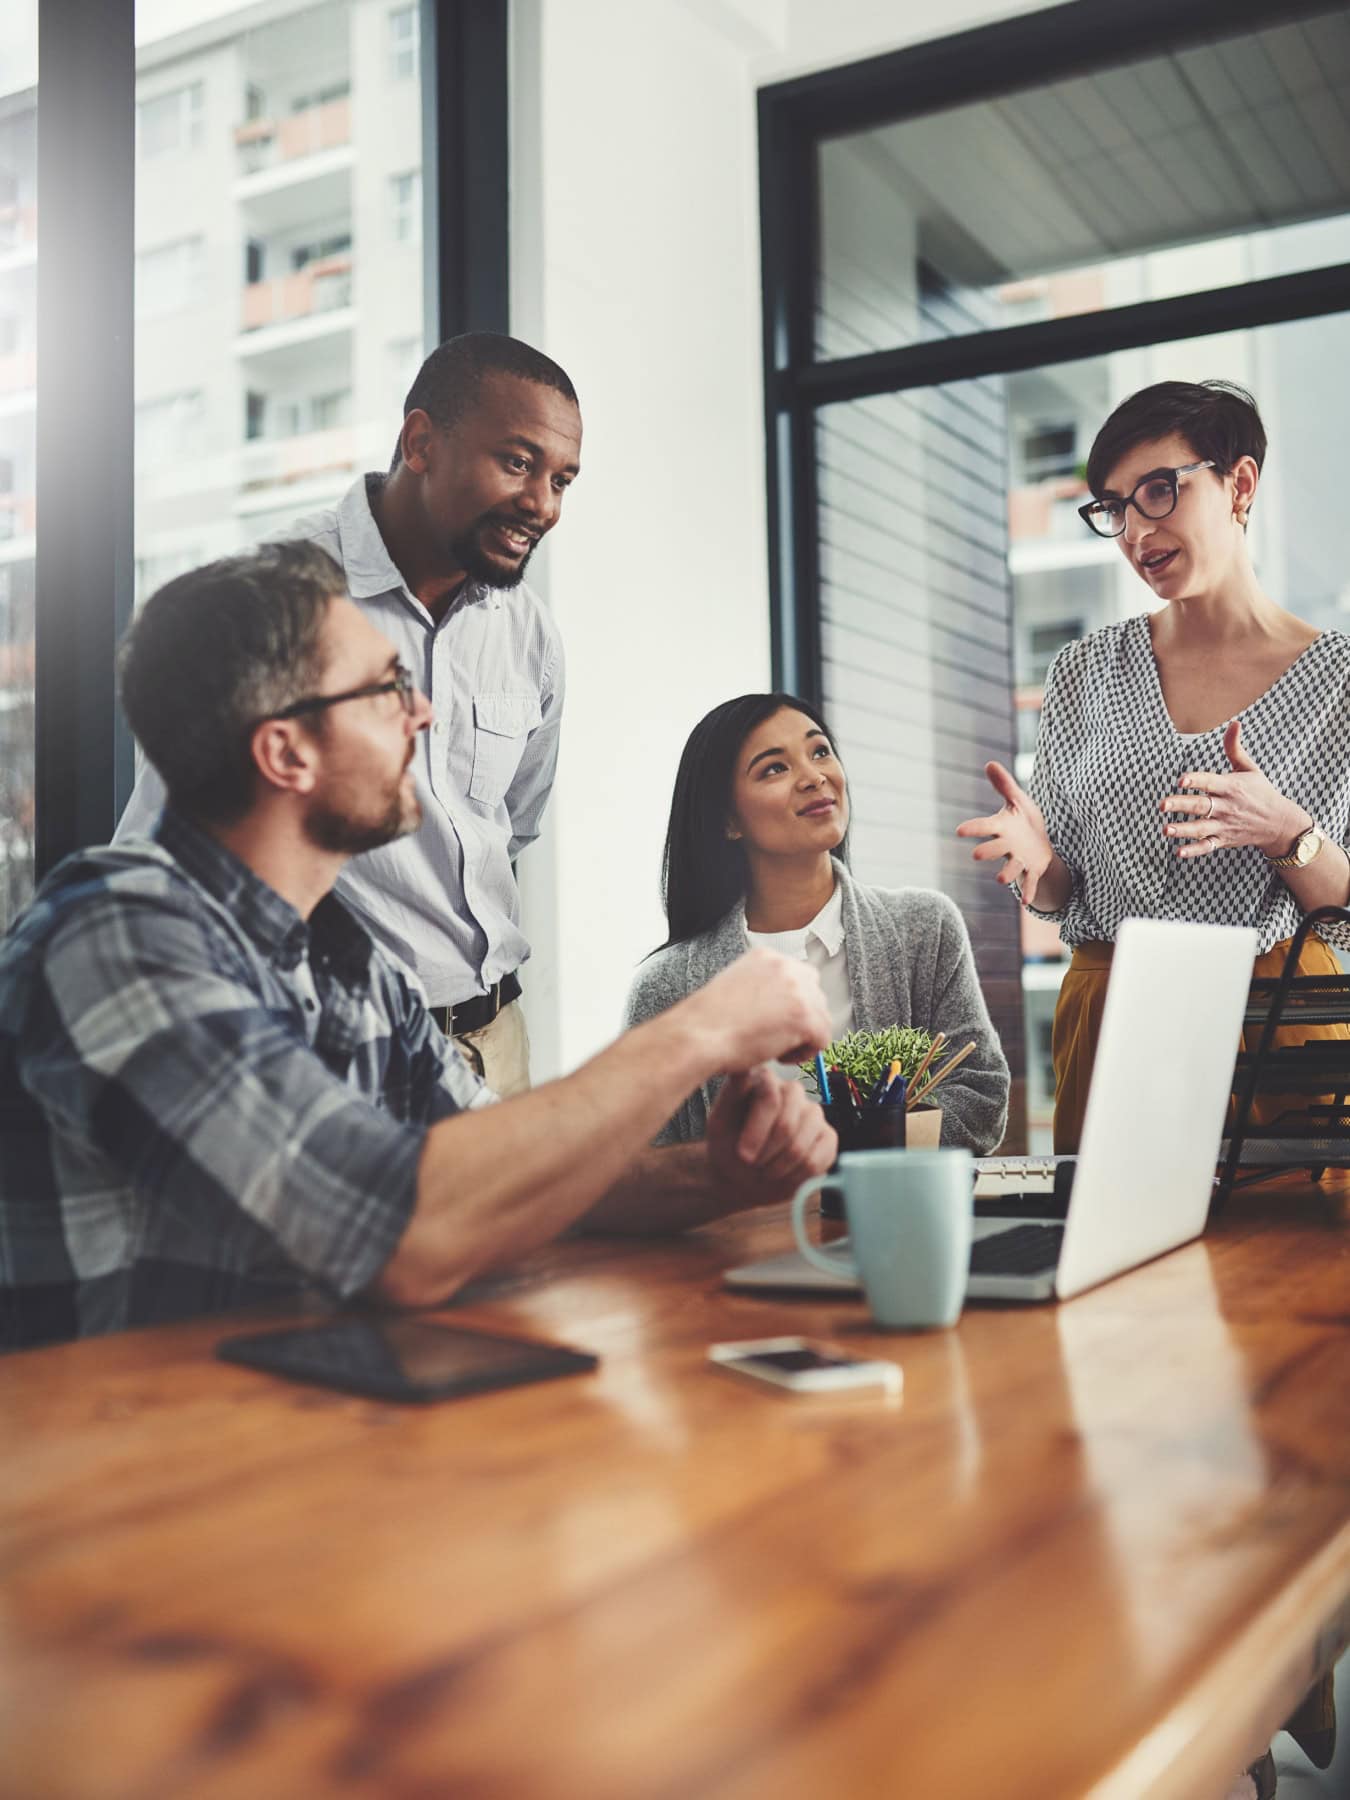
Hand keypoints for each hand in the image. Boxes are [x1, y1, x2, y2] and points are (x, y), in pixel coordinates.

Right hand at [688, 947, 831, 1071]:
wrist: (698, 1035)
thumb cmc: (708, 1020)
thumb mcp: (736, 986)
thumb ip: (763, 988)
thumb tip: (781, 1006)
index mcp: (767, 957)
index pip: (800, 977)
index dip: (791, 1004)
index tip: (778, 1020)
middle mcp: (786, 967)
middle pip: (816, 996)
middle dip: (801, 1019)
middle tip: (776, 1036)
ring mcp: (798, 990)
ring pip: (822, 1019)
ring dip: (802, 1037)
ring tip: (774, 1047)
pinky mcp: (805, 1016)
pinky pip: (822, 1040)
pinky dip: (804, 1053)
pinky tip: (779, 1055)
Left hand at [706, 1069, 836, 1206]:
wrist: (743, 1176)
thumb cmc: (728, 1145)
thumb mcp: (719, 1121)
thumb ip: (731, 1094)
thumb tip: (744, 1070)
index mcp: (765, 1079)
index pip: (770, 1097)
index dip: (757, 1131)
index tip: (743, 1155)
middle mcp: (792, 1091)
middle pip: (787, 1124)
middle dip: (767, 1152)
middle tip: (753, 1164)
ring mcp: (813, 1112)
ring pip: (801, 1144)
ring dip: (779, 1166)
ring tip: (765, 1171)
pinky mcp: (828, 1136)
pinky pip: (818, 1158)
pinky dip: (796, 1175)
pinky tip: (784, 1174)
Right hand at [956, 761, 1055, 907]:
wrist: (1040, 843)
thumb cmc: (1023, 820)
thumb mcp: (1017, 800)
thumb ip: (1004, 784)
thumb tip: (989, 763)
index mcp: (1002, 828)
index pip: (985, 827)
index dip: (973, 828)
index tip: (959, 831)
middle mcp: (1007, 845)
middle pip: (995, 849)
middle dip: (988, 852)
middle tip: (976, 855)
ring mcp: (1020, 859)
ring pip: (1012, 868)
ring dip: (1007, 873)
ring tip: (1001, 879)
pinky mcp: (1033, 869)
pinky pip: (1030, 881)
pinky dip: (1028, 891)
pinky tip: (1026, 902)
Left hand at [1160, 720, 1308, 859]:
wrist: (1279, 823)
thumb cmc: (1261, 792)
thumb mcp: (1250, 769)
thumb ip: (1235, 748)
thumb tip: (1234, 723)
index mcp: (1231, 787)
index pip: (1211, 782)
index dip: (1196, 780)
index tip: (1181, 780)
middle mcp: (1227, 807)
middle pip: (1201, 806)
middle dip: (1181, 805)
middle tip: (1162, 804)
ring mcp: (1224, 825)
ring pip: (1201, 828)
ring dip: (1183, 830)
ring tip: (1165, 830)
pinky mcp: (1224, 840)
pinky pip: (1207, 846)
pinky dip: (1194, 850)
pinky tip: (1178, 852)